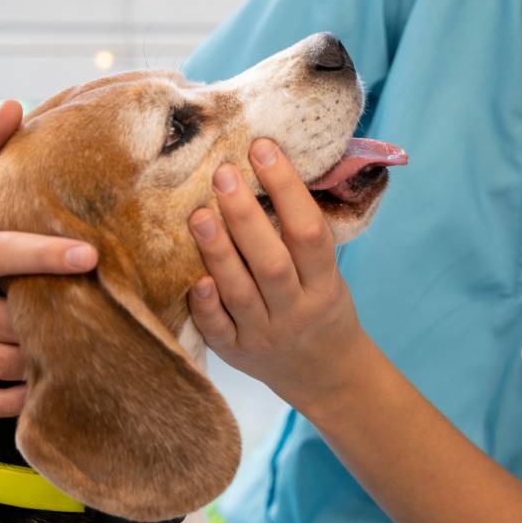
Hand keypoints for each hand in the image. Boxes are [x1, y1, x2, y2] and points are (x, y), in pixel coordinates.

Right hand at [0, 100, 98, 419]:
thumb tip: (14, 104)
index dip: (45, 256)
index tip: (93, 256)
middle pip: (7, 317)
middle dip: (53, 315)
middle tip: (100, 308)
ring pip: (1, 361)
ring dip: (44, 355)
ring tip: (81, 339)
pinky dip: (16, 395)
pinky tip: (45, 378)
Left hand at [187, 139, 369, 409]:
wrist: (324, 373)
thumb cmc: (321, 305)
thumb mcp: (329, 273)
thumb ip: (302, 236)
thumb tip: (267, 167)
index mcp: (325, 284)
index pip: (309, 232)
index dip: (287, 188)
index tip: (263, 149)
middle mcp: (296, 310)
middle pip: (272, 262)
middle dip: (246, 215)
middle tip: (223, 173)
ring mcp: (265, 334)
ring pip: (241, 292)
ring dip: (218, 250)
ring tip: (197, 213)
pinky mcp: (237, 353)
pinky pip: (218, 329)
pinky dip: (206, 304)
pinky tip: (193, 277)